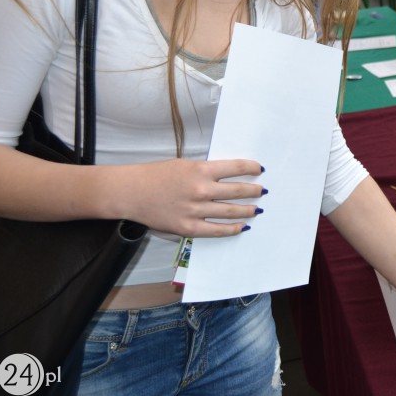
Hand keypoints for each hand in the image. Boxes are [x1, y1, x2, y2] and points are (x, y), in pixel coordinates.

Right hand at [119, 158, 265, 236]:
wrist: (132, 192)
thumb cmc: (157, 175)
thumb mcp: (185, 165)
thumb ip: (206, 171)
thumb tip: (230, 177)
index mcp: (201, 170)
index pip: (236, 168)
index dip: (252, 169)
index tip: (260, 169)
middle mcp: (201, 190)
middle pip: (238, 191)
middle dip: (254, 191)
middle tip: (263, 191)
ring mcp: (195, 210)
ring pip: (230, 212)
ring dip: (247, 210)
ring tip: (257, 209)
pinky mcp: (188, 228)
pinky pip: (217, 230)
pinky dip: (232, 229)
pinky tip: (242, 226)